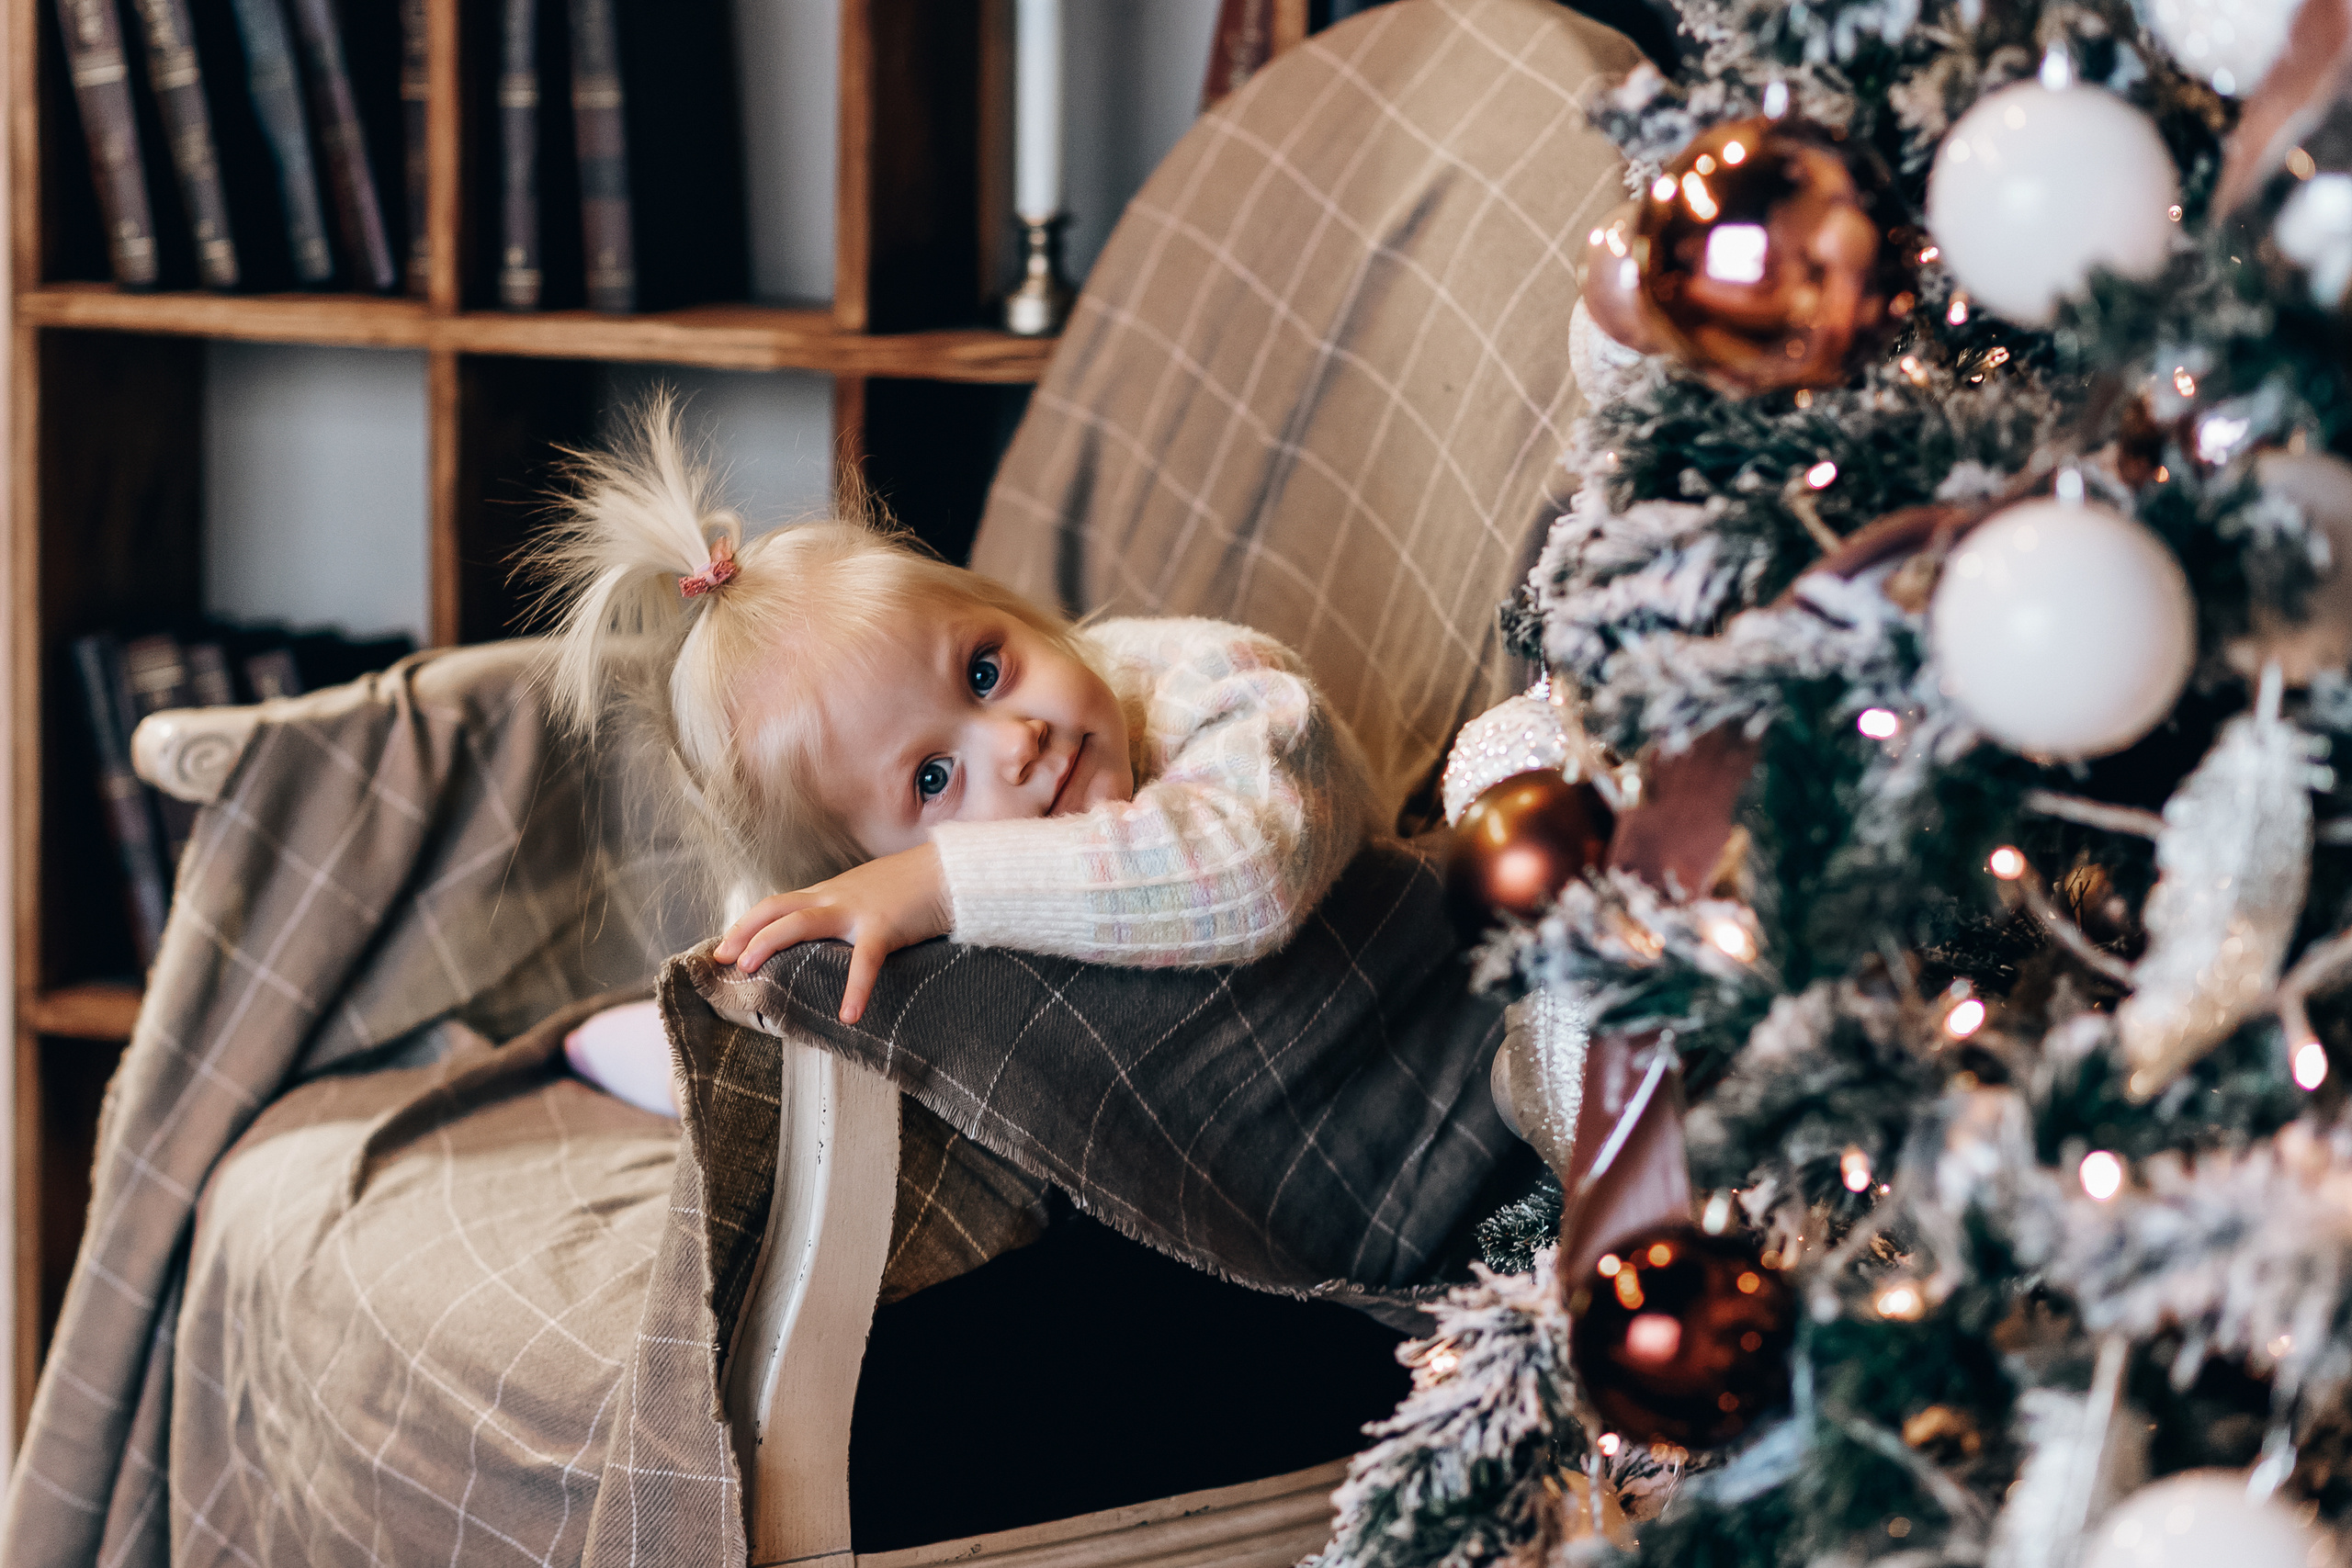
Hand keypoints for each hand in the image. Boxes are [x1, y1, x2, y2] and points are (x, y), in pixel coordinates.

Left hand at [712, 844, 950, 1023]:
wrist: (952, 872)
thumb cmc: (916, 888)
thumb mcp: (871, 896)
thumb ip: (847, 914)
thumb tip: (830, 941)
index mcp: (832, 893)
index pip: (777, 904)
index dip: (747, 924)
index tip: (724, 946)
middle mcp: (836, 897)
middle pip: (776, 908)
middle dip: (744, 933)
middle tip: (722, 959)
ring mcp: (857, 911)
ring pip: (801, 922)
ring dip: (769, 944)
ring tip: (750, 972)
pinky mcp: (885, 927)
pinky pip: (865, 961)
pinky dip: (856, 988)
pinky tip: (849, 1015)